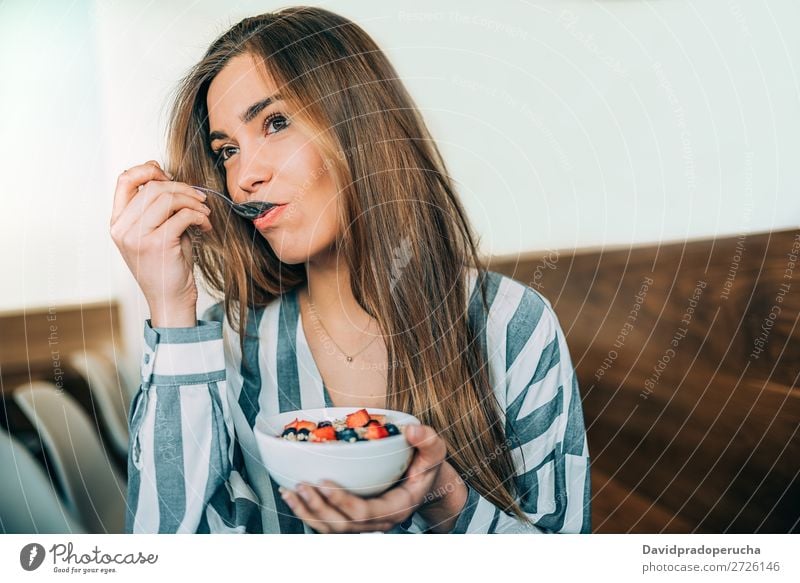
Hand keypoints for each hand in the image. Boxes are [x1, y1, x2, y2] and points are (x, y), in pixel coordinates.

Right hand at [109, 161, 211, 325]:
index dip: (148, 170)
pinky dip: (200, 216)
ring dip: (194, 201)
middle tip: (200, 199)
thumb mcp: (155, 231)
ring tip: (205, 212)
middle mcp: (122, 228)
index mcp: (118, 222)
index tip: (170, 177)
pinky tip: (206, 225)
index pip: (124, 179)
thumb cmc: (166, 264)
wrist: (170, 299)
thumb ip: (155, 206)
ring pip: (168, 198)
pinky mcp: (157, 244)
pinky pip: (183, 215)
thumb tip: (168, 175)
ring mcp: (137, 237)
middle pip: (153, 187)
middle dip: (183, 188)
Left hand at [280, 425, 466, 532]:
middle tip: (301, 485)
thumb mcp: (434, 450)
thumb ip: (427, 439)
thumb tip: (412, 430)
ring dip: (308, 513)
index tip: (324, 482)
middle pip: (343, 526)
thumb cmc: (427, 464)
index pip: (366, 513)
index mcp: (397, 508)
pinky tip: (292, 496)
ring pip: (331, 529)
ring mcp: (364, 523)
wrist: (426, 480)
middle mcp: (379, 522)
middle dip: (319, 508)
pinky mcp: (352, 518)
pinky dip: (308, 512)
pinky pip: (327, 523)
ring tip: (289, 492)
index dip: (343, 501)